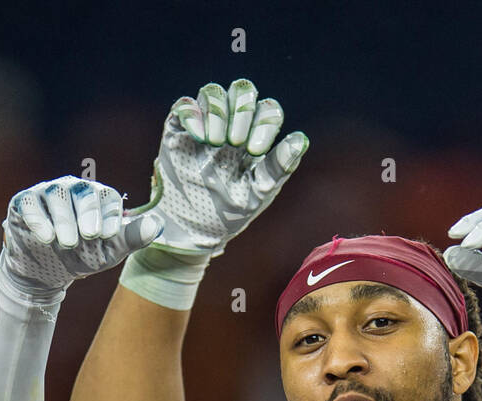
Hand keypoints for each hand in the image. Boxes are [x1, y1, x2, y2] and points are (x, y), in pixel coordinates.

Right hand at [0, 176, 162, 299]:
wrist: (49, 270)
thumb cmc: (84, 255)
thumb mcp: (111, 250)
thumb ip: (133, 238)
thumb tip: (159, 224)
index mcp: (97, 197)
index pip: (107, 197)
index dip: (109, 215)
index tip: (109, 235)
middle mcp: (72, 189)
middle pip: (82, 191)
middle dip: (87, 213)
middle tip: (90, 237)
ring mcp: (46, 193)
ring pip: (56, 195)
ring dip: (64, 219)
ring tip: (69, 243)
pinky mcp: (23, 202)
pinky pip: (30, 203)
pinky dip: (39, 219)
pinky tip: (47, 238)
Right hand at [133, 78, 308, 260]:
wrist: (194, 227)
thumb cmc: (231, 211)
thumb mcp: (258, 193)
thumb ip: (279, 166)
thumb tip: (301, 139)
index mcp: (256, 138)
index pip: (268, 111)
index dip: (265, 123)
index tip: (254, 151)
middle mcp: (232, 125)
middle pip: (243, 91)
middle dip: (242, 111)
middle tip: (235, 142)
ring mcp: (206, 125)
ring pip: (214, 93)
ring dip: (218, 113)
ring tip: (215, 143)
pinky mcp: (179, 130)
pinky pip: (185, 106)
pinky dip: (193, 114)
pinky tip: (198, 137)